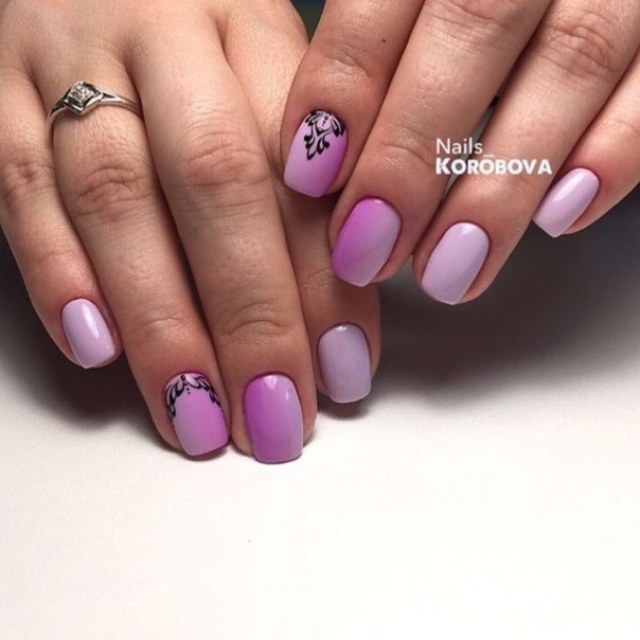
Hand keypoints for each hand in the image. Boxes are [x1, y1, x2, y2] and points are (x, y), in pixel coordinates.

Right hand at [0, 0, 379, 461]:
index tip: (343, 367)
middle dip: (250, 317)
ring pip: (115, 201)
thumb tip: (353, 291)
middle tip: (275, 416)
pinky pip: (18, 186)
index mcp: (247, 27)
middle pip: (216, 184)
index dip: (325, 280)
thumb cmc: (197, 31)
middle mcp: (163, 40)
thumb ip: (308, 168)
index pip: (299, 168)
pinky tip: (97, 351)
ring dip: (160, 324)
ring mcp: (70, 65)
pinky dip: (57, 276)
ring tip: (197, 416)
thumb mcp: (270, 70)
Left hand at [282, 0, 639, 303]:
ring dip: (502, 182)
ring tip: (447, 270)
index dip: (345, 83)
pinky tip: (562, 217)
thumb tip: (313, 147)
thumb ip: (370, 41)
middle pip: (471, 26)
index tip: (309, 174)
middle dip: (411, 152)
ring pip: (569, 61)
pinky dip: (614, 152)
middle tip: (366, 249)